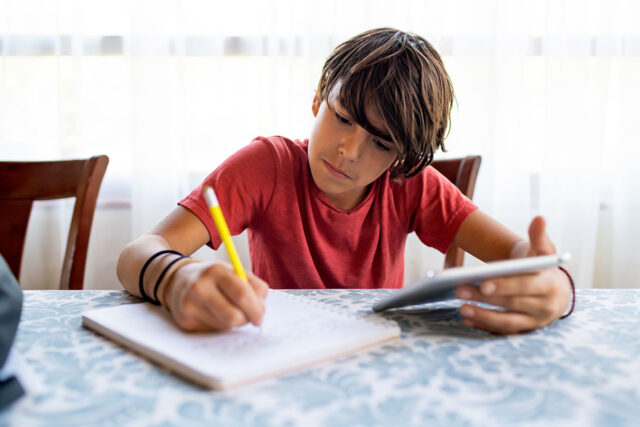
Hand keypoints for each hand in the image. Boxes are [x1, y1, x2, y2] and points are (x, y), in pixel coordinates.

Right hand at [161, 261, 268, 331]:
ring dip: (234, 322)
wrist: (177, 280)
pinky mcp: (185, 321)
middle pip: (233, 316)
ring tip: (230, 311)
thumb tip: (261, 308)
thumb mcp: (233, 271)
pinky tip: (215, 314)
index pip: (242, 294)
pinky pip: (213, 331)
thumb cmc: (212, 277)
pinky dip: (220, 325)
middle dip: (246, 320)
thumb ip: (254, 285)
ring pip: (224, 326)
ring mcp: (190, 306)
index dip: (256, 308)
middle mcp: (200, 288)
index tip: (261, 315)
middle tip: (250, 318)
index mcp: (216, 271)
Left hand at [455, 216, 571, 333]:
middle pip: (512, 304)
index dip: (505, 285)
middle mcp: (545, 307)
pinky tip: (467, 320)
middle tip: (459, 290)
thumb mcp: (543, 251)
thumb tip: (539, 218)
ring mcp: (535, 322)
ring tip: (461, 308)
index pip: (526, 286)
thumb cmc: (543, 267)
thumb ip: (539, 236)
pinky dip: (484, 327)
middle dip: (484, 298)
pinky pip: (503, 331)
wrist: (556, 290)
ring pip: (507, 322)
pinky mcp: (524, 331)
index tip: (483, 282)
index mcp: (550, 285)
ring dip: (483, 316)